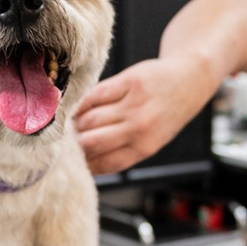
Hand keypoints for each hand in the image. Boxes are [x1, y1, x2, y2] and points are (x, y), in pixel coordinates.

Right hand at [75, 56, 214, 174]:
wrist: (189, 80)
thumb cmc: (166, 114)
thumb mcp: (151, 140)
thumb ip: (123, 150)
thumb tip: (86, 162)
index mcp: (144, 148)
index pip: (104, 163)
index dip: (82, 165)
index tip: (67, 165)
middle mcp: (139, 128)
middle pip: (91, 142)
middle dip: (72, 145)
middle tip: (58, 144)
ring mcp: (134, 104)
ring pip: (90, 119)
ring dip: (74, 123)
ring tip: (65, 126)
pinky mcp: (128, 82)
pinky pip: (94, 96)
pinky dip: (80, 102)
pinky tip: (73, 106)